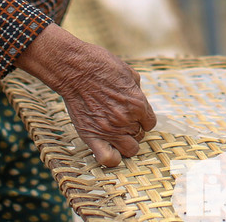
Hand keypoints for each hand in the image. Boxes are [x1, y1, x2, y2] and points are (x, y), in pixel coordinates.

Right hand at [15, 24, 156, 166]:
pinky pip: (108, 159)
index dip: (143, 119)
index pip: (150, 123)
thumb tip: (138, 99)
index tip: (134, 115)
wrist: (75, 68)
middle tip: (122, 120)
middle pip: (139, 136)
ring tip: (116, 133)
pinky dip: (111, 157)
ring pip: (129, 150)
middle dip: (133, 129)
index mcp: (138, 104)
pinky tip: (108, 146)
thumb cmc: (101, 66)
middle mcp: (126, 120)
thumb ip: (137, 91)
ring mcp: (109, 130)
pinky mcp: (91, 135)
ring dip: (125, 142)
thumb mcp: (129, 73)